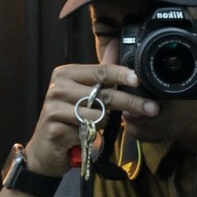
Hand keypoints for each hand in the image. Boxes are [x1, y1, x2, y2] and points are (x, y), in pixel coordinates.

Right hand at [24, 63, 158, 176]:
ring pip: (99, 116)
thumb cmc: (69, 120)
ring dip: (104, 126)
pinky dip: (91, 138)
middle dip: (131, 102)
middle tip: (152, 108)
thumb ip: (100, 76)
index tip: (139, 80)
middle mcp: (58, 87)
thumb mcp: (84, 95)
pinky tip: (81, 139)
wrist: (45, 150)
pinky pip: (88, 133)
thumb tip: (116, 47)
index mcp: (67, 74)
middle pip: (104, 94)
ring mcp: (54, 108)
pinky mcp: (55, 129)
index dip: (122, 75)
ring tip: (93, 128)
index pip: (101, 71)